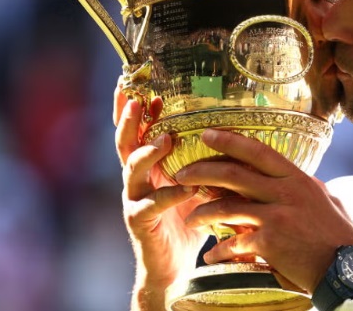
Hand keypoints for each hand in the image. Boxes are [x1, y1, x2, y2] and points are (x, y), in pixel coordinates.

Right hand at [113, 85, 208, 304]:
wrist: (174, 264)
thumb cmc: (187, 217)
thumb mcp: (195, 181)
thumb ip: (201, 159)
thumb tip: (227, 130)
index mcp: (148, 165)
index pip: (138, 131)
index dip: (138, 110)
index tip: (147, 88)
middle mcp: (136, 178)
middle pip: (125, 142)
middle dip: (129, 119)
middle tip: (137, 100)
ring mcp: (134, 198)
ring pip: (131, 169)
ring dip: (148, 151)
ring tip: (166, 139)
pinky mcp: (139, 221)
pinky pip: (151, 204)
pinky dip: (169, 195)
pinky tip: (186, 188)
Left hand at [175, 128, 352, 292]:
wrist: (347, 268)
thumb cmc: (338, 235)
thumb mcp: (324, 199)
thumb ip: (304, 186)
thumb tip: (295, 177)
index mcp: (297, 178)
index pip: (259, 151)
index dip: (231, 141)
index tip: (208, 134)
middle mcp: (285, 192)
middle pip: (235, 174)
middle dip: (203, 171)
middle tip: (182, 174)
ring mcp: (276, 216)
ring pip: (227, 207)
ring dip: (203, 212)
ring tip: (190, 218)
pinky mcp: (270, 242)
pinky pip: (235, 243)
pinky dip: (220, 251)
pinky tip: (212, 256)